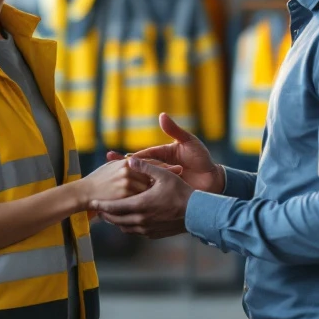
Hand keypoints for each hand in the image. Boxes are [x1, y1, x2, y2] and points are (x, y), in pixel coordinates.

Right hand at [76, 159, 152, 208]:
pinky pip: (139, 199)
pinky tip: (139, 206)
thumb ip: (127, 164)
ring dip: (147, 195)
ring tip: (147, 200)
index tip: (154, 181)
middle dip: (151, 186)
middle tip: (153, 192)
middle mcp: (128, 171)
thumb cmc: (99, 179)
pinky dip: (140, 203)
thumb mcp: (112, 166)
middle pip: (149, 178)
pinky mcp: (125, 196)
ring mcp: (127, 183)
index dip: (152, 174)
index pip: (147, 166)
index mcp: (126, 162)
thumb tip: (142, 165)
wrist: (85, 192)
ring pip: (146, 190)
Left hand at [90, 158, 193, 238]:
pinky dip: (128, 226)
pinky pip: (135, 231)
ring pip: (124, 227)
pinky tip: (128, 220)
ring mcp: (147, 229)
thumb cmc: (181, 192)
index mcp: (140, 205)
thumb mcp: (163, 175)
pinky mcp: (153, 234)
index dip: (102, 204)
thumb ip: (144, 167)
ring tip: (110, 215)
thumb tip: (129, 158)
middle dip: (106, 214)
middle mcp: (141, 220)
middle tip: (98, 209)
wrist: (197, 213)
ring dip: (116, 221)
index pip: (114, 207)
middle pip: (116, 219)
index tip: (92, 202)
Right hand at [106, 113, 223, 193]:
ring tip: (110, 188)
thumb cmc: (202, 159)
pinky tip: (126, 202)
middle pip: (137, 169)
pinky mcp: (165, 193)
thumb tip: (161, 116)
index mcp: (162, 154)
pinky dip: (138, 197)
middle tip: (104, 171)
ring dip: (125, 185)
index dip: (130, 157)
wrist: (214, 179)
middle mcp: (159, 168)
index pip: (143, 156)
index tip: (115, 158)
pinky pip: (150, 195)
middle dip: (120, 170)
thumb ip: (175, 130)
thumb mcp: (189, 142)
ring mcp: (161, 181)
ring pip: (140, 183)